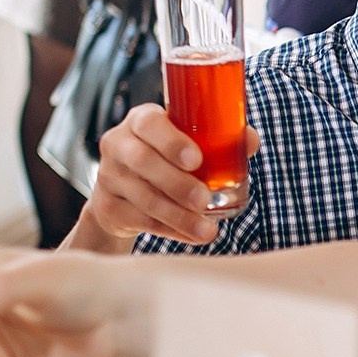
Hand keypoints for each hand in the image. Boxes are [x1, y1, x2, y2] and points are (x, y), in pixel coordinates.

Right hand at [73, 103, 259, 246]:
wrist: (122, 192)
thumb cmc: (165, 158)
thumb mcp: (185, 142)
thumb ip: (218, 139)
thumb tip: (250, 141)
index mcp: (140, 121)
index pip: (150, 124)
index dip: (172, 142)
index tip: (197, 160)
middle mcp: (118, 144)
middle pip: (143, 162)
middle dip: (177, 183)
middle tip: (205, 199)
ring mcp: (109, 176)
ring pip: (143, 197)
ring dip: (178, 216)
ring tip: (207, 229)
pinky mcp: (107, 207)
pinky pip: (139, 220)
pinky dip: (170, 230)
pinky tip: (192, 236)